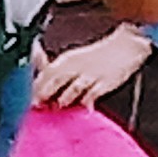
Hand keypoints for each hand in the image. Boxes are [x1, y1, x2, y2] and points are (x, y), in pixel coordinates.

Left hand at [31, 24, 153, 108]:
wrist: (127, 46)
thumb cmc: (97, 56)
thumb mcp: (72, 58)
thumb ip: (53, 66)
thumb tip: (33, 65)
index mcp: (67, 60)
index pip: (45, 74)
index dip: (36, 88)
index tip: (30, 100)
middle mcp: (76, 66)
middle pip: (55, 82)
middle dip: (45, 95)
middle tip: (40, 107)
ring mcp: (91, 75)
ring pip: (71, 90)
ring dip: (63, 100)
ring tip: (59, 107)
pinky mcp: (105, 82)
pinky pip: (91, 95)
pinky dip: (85, 104)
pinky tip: (82, 110)